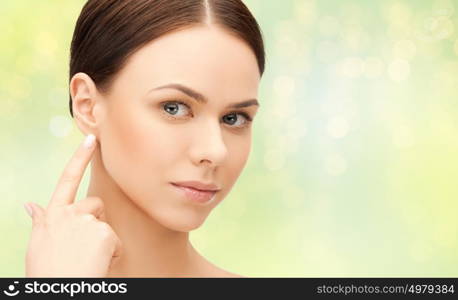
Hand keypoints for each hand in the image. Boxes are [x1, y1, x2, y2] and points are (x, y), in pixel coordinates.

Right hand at [24, 134, 122, 276]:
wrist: (59, 289)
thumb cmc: (49, 270)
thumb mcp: (39, 243)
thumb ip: (40, 221)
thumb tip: (31, 205)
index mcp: (53, 214)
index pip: (67, 179)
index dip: (80, 157)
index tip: (91, 139)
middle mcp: (69, 213)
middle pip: (95, 205)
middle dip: (96, 221)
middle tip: (84, 248)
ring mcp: (86, 221)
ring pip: (105, 223)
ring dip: (103, 239)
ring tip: (88, 259)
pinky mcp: (103, 233)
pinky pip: (116, 241)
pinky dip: (111, 253)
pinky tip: (98, 264)